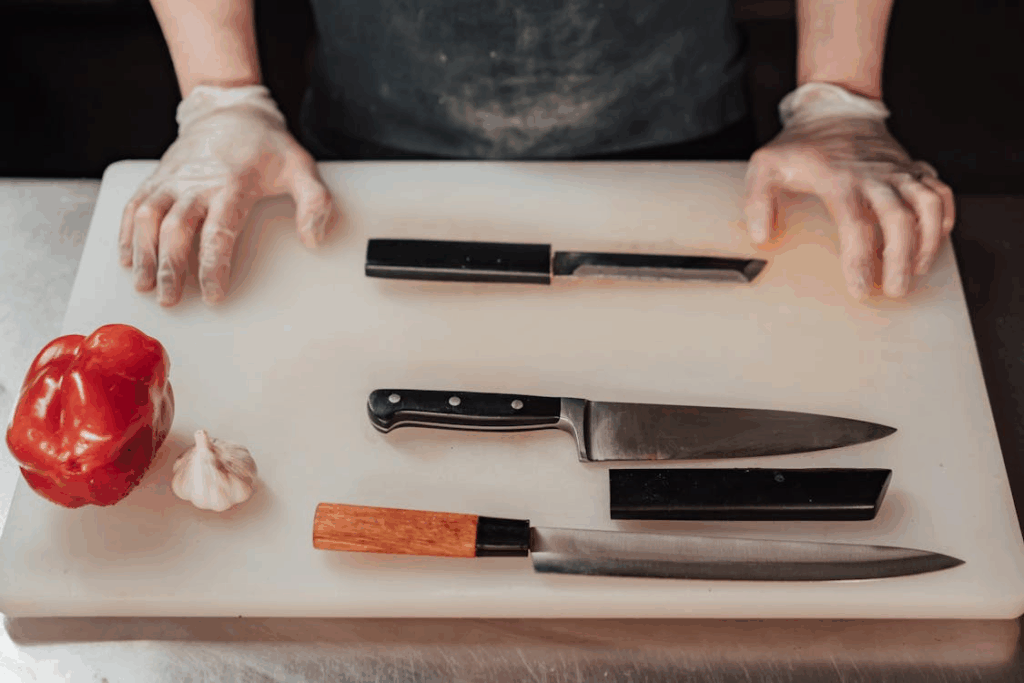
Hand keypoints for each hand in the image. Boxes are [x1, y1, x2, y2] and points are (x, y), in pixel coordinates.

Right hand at [120, 85, 337, 305]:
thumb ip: (315, 203)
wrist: (230, 108)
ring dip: (142, 253)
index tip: (213, 295)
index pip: (219, 232)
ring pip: (147, 217)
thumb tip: (313, 240)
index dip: (213, 267)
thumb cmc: (267, 145)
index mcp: (232, 185)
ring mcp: (173, 178)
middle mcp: (197, 183)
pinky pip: (134, 204)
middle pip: (176, 229)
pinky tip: (128, 257)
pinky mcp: (158, 176)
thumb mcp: (302, 168)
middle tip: (169, 299)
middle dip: (170, 267)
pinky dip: (126, 231)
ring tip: (143, 285)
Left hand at [744, 83, 954, 299]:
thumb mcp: (766, 166)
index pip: (855, 223)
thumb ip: (757, 201)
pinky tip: (932, 240)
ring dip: (927, 241)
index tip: (860, 289)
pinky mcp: (913, 168)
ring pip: (927, 205)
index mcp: (839, 179)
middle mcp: (875, 176)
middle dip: (900, 259)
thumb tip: (762, 237)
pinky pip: (940, 192)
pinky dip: (943, 217)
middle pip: (898, 219)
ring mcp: (898, 171)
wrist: (835, 108)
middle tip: (894, 290)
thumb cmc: (801, 145)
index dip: (860, 259)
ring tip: (916, 271)